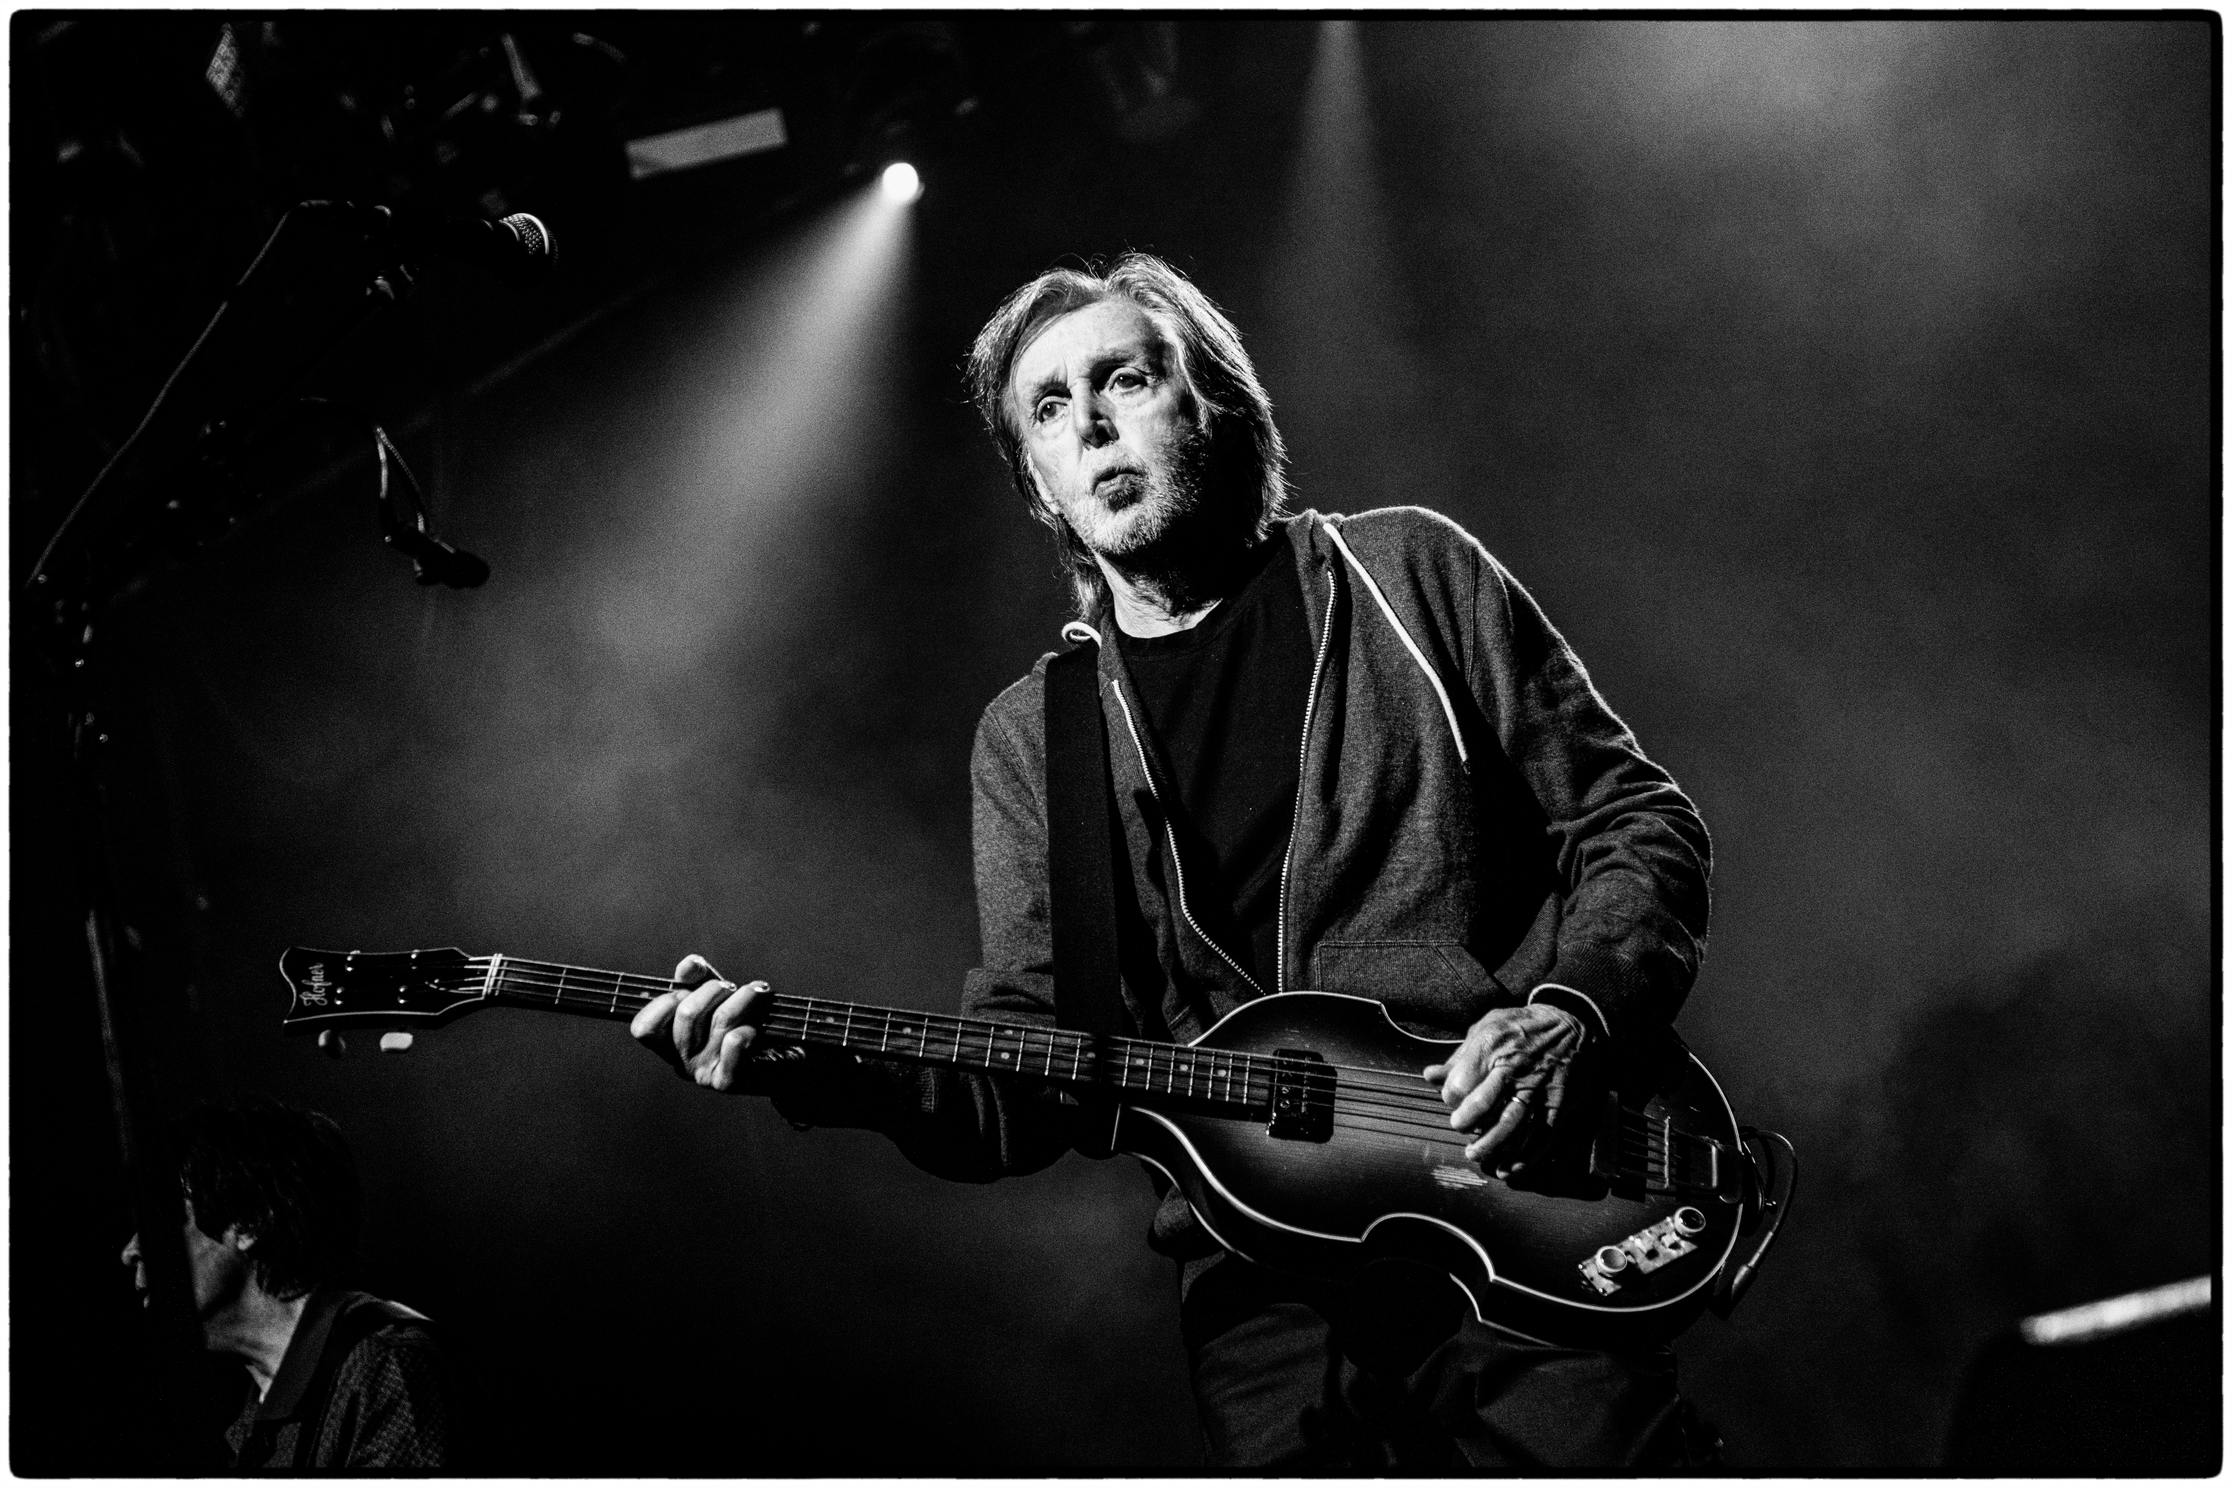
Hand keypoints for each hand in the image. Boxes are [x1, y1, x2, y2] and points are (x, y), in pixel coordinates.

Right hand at [631, 954, 792, 1093]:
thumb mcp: (717, 994)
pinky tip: (757, 1027)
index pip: (644, 1029)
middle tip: (731, 987)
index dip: (664, 1002)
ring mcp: (702, 1074)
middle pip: (687, 1014)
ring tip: (758, 992)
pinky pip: (734, 1043)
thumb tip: (688, 966)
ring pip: (720, 1021)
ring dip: (744, 998)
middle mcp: (681, 1062)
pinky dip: (749, 1026)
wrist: (782, 1056)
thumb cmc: (743, 1022)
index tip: (686, 991)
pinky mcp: (727, 1081)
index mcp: (669, 1045)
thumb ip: (698, 977)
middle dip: (714, 989)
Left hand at [1423, 1003, 1588, 1176]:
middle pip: (1483, 1104)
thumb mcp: (1487, 1028)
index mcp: (1491, 1045)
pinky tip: (1508, 1168)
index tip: (1452, 1103)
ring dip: (1491, 1145)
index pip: (1460, 1083)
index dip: (1450, 1098)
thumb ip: (1459, 1056)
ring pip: (1511, 1124)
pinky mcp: (1558, 1104)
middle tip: (1461, 1128)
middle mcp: (1515, 1067)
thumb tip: (1430, 1076)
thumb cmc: (1521, 1027)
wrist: (1573, 1024)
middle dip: (1466, 1123)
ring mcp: (1538, 1087)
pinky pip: (1541, 1136)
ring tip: (1476, 1155)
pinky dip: (1524, 1157)